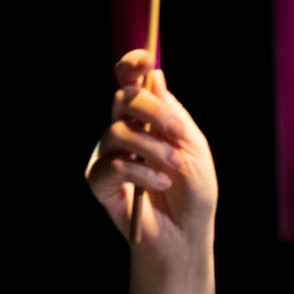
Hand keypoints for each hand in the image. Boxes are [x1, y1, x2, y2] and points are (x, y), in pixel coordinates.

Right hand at [85, 50, 219, 249]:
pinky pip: (112, 164)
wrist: (186, 233)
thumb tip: (155, 75)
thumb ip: (174, 114)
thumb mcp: (194, 148)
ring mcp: (108, 153)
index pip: (131, 81)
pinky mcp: (98, 179)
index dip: (132, 65)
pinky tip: (159, 184)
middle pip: (123, 98)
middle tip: (177, 132)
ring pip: (117, 130)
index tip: (145, 60)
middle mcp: (124, 130)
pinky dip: (140, 172)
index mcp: (148, 118)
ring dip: (152, 147)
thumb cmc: (194, 191)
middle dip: (152, 110)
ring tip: (174, 167)